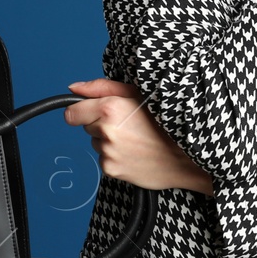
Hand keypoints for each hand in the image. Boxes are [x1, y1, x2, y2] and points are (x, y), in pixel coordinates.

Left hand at [64, 78, 214, 194]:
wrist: (184, 156)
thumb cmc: (166, 122)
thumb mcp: (137, 93)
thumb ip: (101, 88)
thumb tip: (75, 88)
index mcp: (110, 108)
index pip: (72, 113)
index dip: (80, 112)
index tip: (90, 113)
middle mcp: (106, 131)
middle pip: (86, 126)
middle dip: (100, 124)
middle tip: (127, 124)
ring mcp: (108, 152)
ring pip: (96, 143)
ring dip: (109, 141)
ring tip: (134, 139)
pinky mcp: (111, 169)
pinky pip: (104, 159)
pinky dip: (115, 156)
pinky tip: (134, 152)